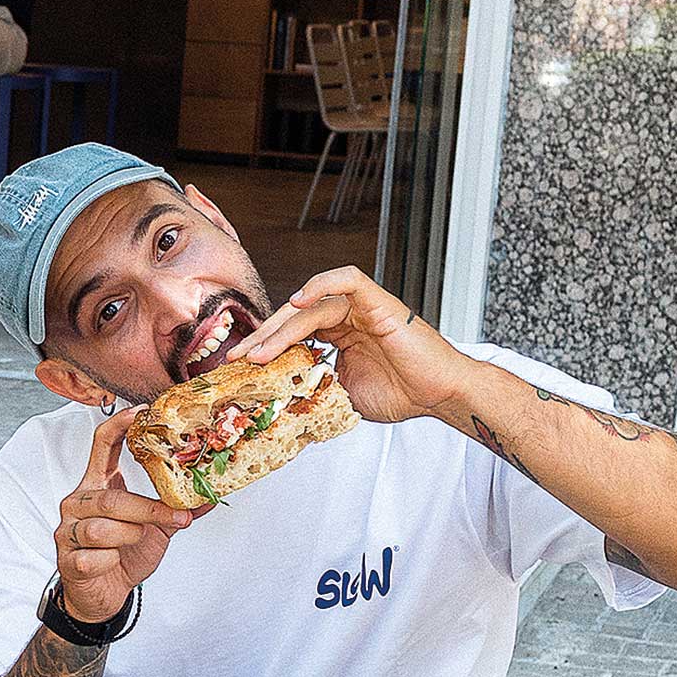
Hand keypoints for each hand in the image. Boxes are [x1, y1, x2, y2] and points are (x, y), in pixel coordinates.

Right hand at [54, 410, 201, 624]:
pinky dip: (112, 562)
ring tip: (134, 543)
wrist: (102, 596)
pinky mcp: (67, 559)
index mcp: (98, 486)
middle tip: (175, 520)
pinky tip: (112, 563)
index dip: (119, 425)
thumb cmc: (124, 555)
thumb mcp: (155, 530)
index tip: (141, 411)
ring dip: (131, 539)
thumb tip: (211, 496)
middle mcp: (78, 502)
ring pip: (104, 529)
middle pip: (112, 498)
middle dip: (148, 512)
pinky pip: (96, 557)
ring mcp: (68, 530)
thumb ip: (176, 510)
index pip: (102, 445)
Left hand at [239, 268, 468, 426]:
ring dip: (281, 328)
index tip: (239, 365)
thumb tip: (279, 397)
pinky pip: (348, 280)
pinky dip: (322, 283)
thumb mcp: (342, 394)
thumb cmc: (401, 394)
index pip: (291, 331)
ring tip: (259, 351)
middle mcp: (346, 317)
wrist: (438, 394)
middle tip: (238, 357)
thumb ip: (314, 385)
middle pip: (294, 316)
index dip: (264, 345)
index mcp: (337, 335)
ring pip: (311, 305)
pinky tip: (299, 300)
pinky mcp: (377, 301)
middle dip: (263, 336)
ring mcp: (361, 307)